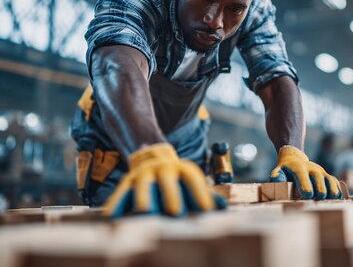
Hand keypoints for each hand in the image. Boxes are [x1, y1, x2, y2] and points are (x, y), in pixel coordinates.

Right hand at [103, 143, 225, 216]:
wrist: (151, 154)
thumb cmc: (176, 177)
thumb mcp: (191, 180)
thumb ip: (206, 194)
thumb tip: (223, 207)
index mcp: (182, 169)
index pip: (193, 179)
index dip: (200, 193)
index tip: (207, 209)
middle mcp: (163, 169)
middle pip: (167, 180)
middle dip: (171, 195)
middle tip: (176, 212)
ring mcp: (144, 174)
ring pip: (143, 185)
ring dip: (144, 197)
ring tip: (144, 211)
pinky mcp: (128, 180)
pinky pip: (121, 192)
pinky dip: (116, 203)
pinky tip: (110, 216)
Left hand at [269, 145, 341, 198]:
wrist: (294, 158)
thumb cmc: (285, 170)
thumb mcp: (278, 171)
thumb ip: (276, 176)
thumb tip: (277, 181)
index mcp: (298, 167)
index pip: (302, 175)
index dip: (306, 184)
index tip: (308, 195)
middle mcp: (311, 168)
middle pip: (318, 177)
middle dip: (320, 187)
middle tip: (320, 197)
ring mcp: (320, 172)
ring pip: (328, 179)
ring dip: (332, 188)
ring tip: (333, 198)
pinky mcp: (326, 176)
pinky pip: (334, 181)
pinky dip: (337, 189)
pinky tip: (338, 198)